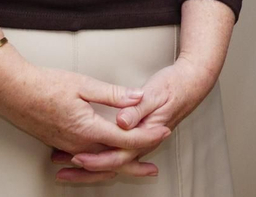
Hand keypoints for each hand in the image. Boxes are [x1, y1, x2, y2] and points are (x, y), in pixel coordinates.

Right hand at [0, 41, 168, 180]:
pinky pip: (85, 160)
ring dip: (118, 167)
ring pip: (98, 163)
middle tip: (154, 170)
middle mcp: (78, 144)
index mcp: (88, 128)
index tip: (164, 132)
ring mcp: (67, 146)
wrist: (12, 92)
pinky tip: (104, 164)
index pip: (125, 139)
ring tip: (134, 170)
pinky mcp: (59, 144)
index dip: (147, 137)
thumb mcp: (83, 84)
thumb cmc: (46, 85)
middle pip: (113, 159)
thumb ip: (112, 94)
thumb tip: (137, 98)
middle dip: (136, 163)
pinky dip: (99, 165)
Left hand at [49, 55, 218, 182]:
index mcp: (146, 132)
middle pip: (111, 164)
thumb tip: (122, 120)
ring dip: (89, 168)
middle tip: (62, 173)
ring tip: (66, 171)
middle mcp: (143, 142)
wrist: (192, 82)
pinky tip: (84, 156)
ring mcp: (140, 141)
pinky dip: (98, 158)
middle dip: (86, 171)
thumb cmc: (174, 86)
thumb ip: (138, 108)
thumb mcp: (156, 92)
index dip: (95, 157)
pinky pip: (115, 153)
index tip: (76, 158)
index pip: (118, 153)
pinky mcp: (137, 135)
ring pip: (112, 162)